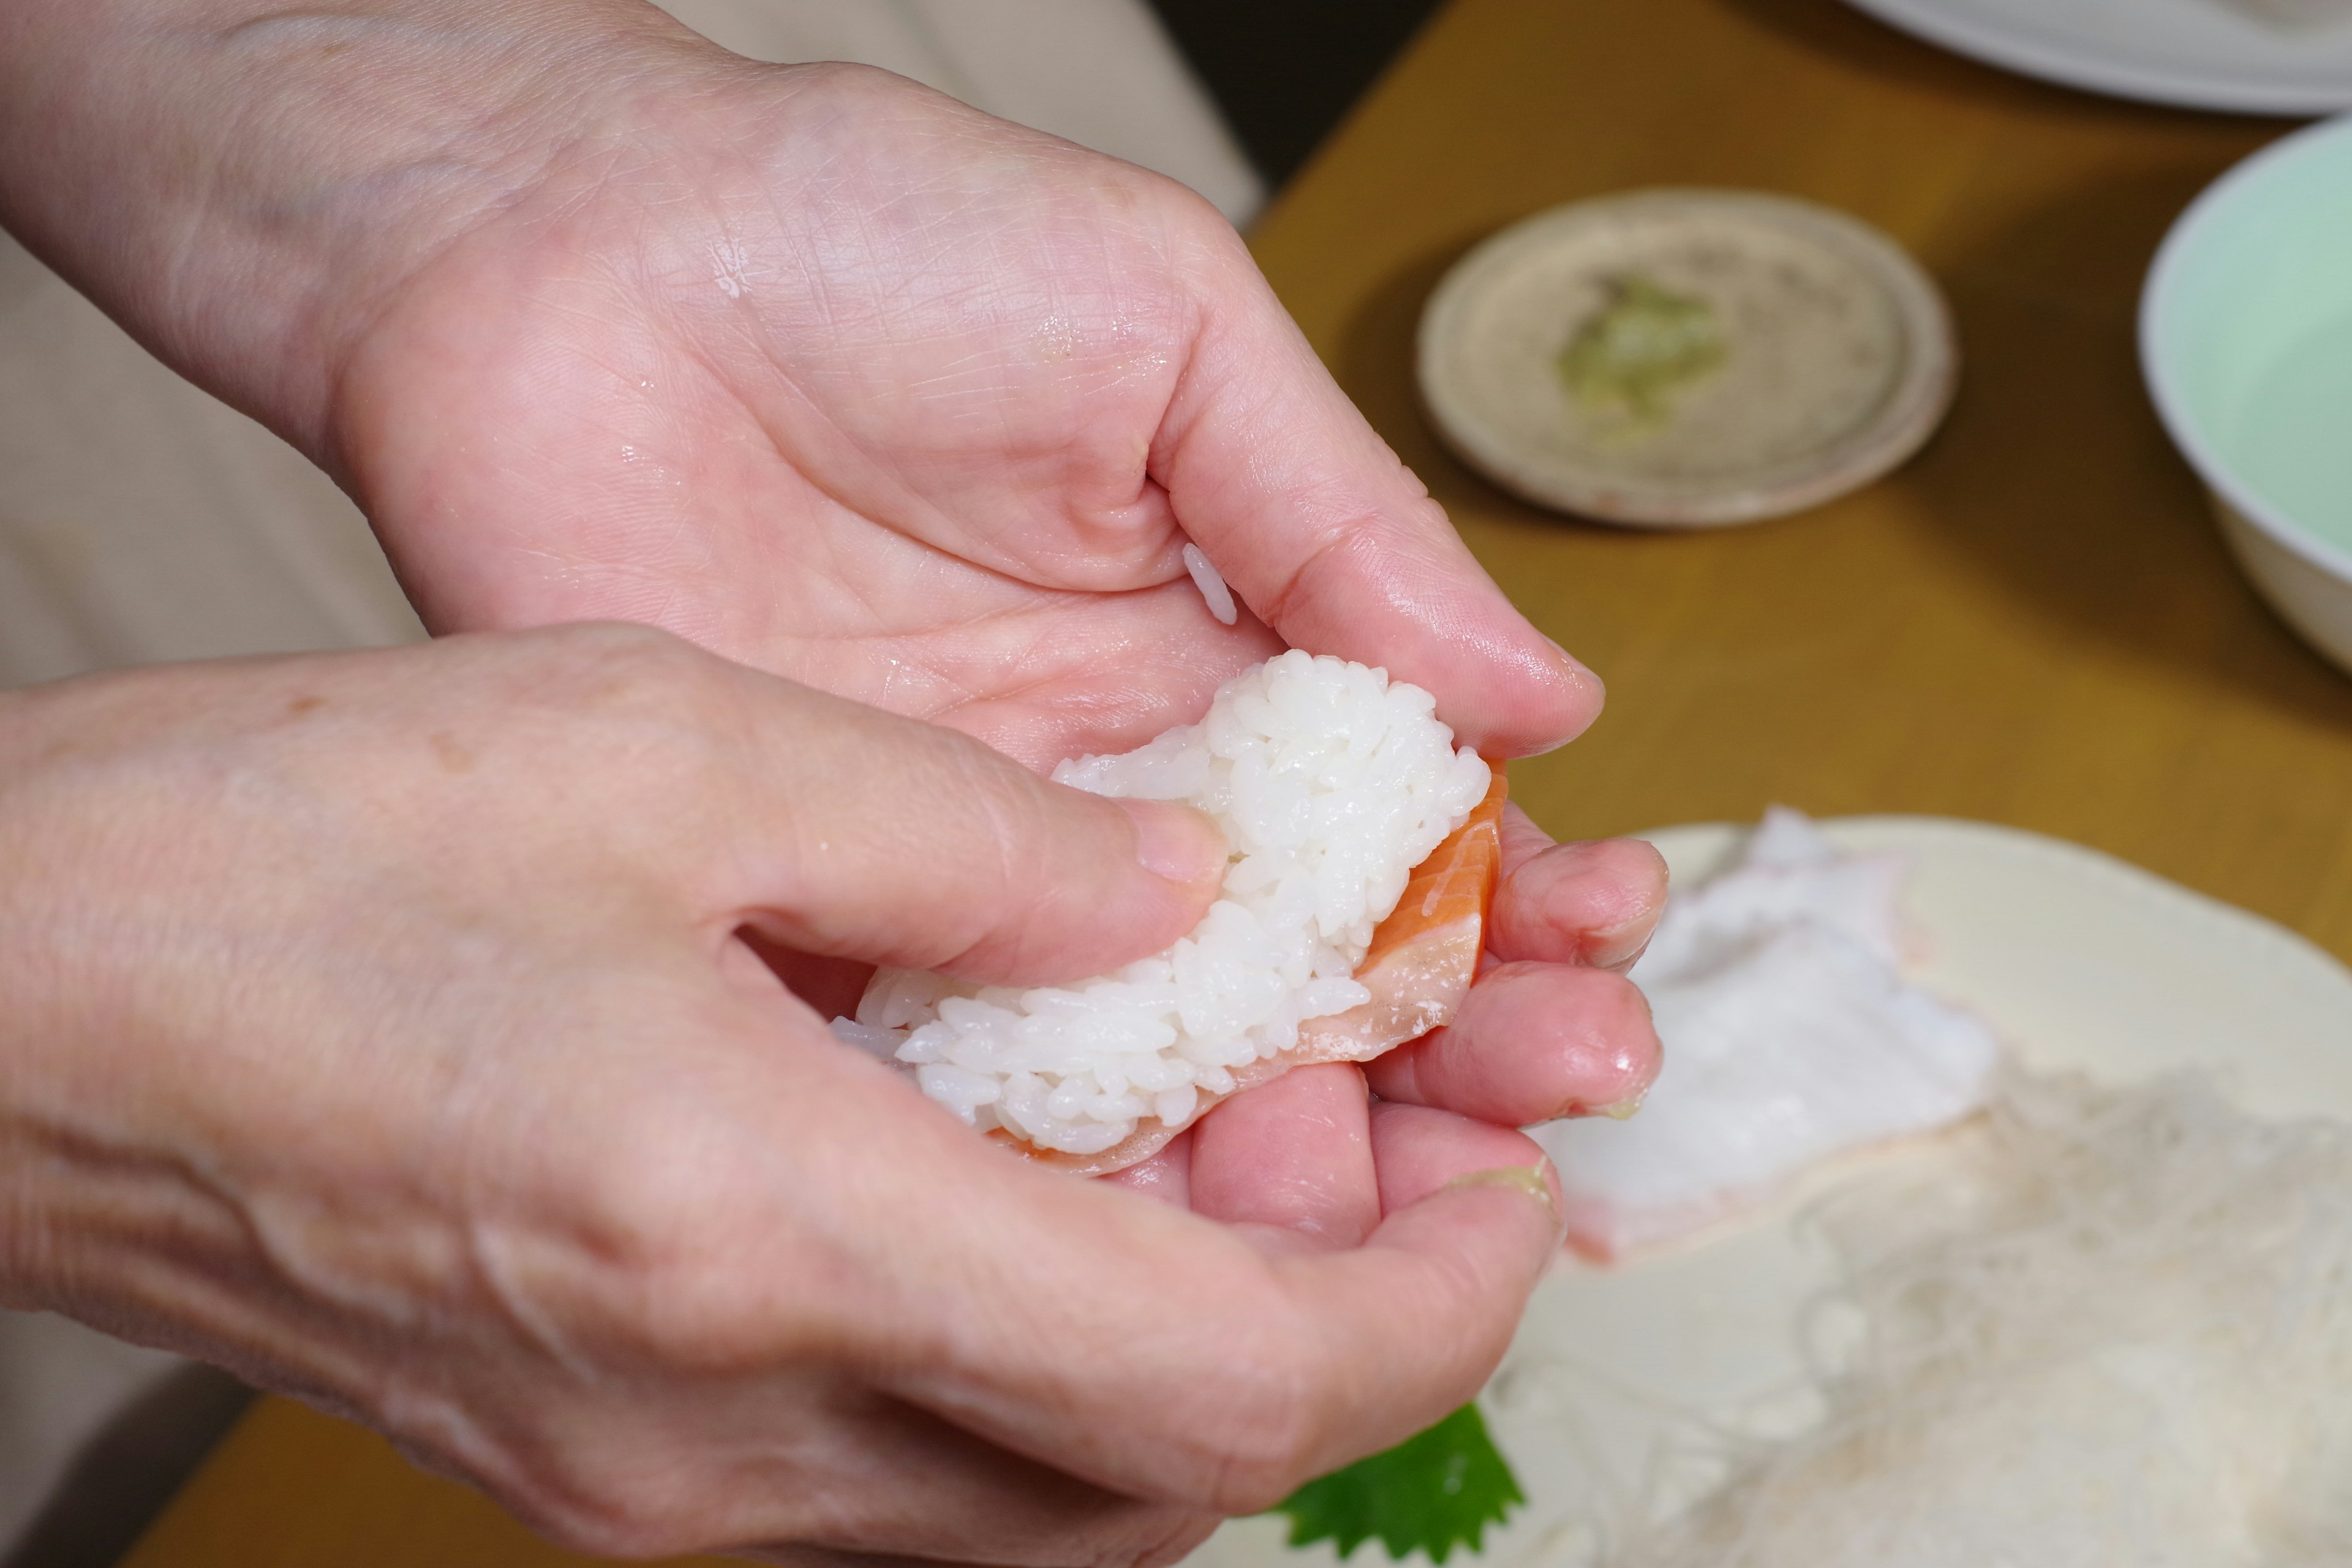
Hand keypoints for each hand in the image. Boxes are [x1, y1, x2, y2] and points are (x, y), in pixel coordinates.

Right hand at [0, 625, 1571, 1564]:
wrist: (16, 1006)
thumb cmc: (290, 854)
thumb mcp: (663, 747)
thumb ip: (969, 842)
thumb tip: (1179, 901)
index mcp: (768, 1244)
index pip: (1225, 1388)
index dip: (1425, 1299)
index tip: (1500, 1175)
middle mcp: (735, 1437)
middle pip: (1167, 1485)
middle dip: (1342, 1328)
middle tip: (1393, 1141)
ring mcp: (665, 1489)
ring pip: (1054, 1501)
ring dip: (1203, 1351)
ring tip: (1254, 1157)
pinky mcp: (613, 1469)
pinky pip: (921, 1469)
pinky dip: (1050, 1358)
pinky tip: (1057, 1201)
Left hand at [293, 23, 1668, 1226]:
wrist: (551, 253)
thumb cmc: (868, 238)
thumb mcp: (1164, 333)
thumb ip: (1340, 524)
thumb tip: (1546, 696)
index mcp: (1210, 653)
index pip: (1397, 817)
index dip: (1512, 890)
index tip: (1598, 943)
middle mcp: (1100, 790)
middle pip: (1305, 968)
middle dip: (1448, 1043)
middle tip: (1553, 1087)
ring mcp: (959, 871)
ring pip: (1152, 1054)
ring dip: (1286, 1130)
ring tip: (1391, 1182)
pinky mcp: (813, 919)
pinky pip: (950, 1075)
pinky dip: (1056, 1155)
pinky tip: (1162, 1209)